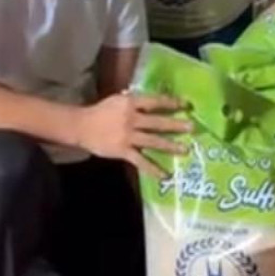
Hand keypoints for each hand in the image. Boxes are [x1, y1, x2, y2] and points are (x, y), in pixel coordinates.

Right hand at [75, 92, 191, 176]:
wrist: (81, 126)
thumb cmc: (101, 111)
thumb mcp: (118, 100)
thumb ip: (135, 101)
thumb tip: (153, 100)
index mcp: (131, 103)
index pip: (155, 101)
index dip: (171, 102)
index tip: (186, 104)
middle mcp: (132, 119)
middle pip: (158, 122)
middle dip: (176, 125)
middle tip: (193, 127)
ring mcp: (128, 136)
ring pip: (153, 141)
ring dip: (170, 146)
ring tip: (185, 150)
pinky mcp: (123, 151)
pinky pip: (141, 161)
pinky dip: (153, 169)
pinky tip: (165, 175)